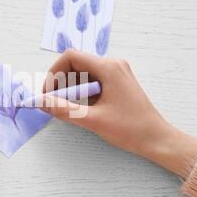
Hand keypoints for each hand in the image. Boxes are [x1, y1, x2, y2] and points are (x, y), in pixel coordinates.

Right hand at [41, 51, 196, 178]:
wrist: (157, 139)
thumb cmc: (129, 129)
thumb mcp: (92, 119)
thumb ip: (63, 109)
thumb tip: (40, 102)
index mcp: (108, 68)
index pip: (71, 57)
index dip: (54, 73)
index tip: (47, 93)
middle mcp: (113, 65)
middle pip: (76, 64)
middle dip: (61, 82)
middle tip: (54, 103)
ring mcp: (117, 73)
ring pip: (83, 73)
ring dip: (71, 89)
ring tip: (69, 108)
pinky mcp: (118, 83)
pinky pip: (93, 81)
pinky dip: (82, 93)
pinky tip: (83, 109)